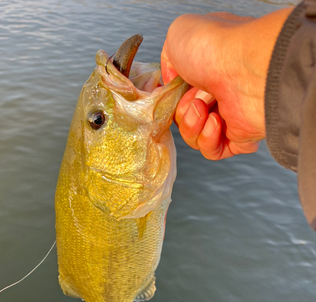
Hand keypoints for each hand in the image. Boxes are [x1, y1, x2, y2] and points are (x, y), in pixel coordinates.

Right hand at [161, 8, 292, 159]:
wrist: (248, 68)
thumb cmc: (218, 47)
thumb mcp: (178, 35)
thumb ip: (168, 59)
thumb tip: (171, 82)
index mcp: (206, 68)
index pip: (180, 93)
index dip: (171, 98)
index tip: (171, 93)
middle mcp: (219, 91)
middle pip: (184, 117)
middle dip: (182, 111)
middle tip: (196, 98)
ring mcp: (230, 114)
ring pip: (194, 136)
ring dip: (191, 125)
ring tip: (205, 108)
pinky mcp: (240, 136)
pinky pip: (213, 151)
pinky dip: (207, 141)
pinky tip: (215, 123)